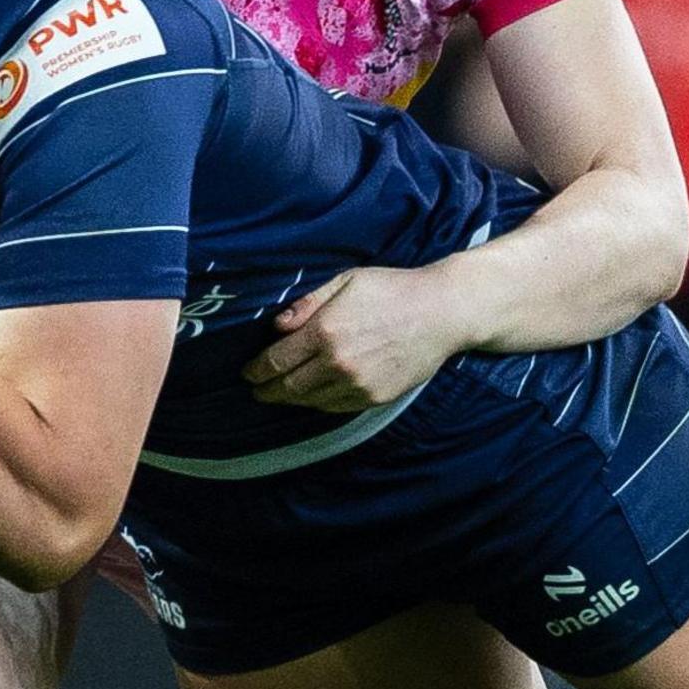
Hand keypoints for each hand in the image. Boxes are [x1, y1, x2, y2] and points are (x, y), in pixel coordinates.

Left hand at [243, 265, 464, 414]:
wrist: (441, 313)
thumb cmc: (392, 289)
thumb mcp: (346, 281)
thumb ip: (307, 304)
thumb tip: (276, 325)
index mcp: (325, 331)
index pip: (277, 360)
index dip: (256, 370)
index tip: (247, 373)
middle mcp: (337, 363)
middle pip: (288, 387)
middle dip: (267, 390)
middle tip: (257, 389)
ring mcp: (357, 384)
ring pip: (310, 401)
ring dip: (290, 399)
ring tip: (281, 394)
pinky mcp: (374, 397)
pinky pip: (335, 407)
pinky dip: (318, 404)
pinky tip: (312, 397)